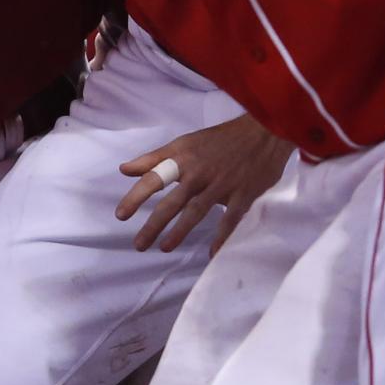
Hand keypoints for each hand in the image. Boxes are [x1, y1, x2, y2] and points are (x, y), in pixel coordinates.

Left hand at [114, 114, 290, 252]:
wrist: (263, 132)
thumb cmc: (219, 139)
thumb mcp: (183, 143)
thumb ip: (153, 158)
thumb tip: (124, 170)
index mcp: (182, 158)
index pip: (153, 179)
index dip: (136, 197)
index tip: (121, 216)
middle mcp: (198, 173)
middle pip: (172, 202)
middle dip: (154, 225)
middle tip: (139, 244)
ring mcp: (221, 185)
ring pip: (196, 212)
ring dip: (179, 232)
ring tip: (164, 248)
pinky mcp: (243, 195)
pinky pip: (230, 220)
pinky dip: (221, 237)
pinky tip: (211, 253)